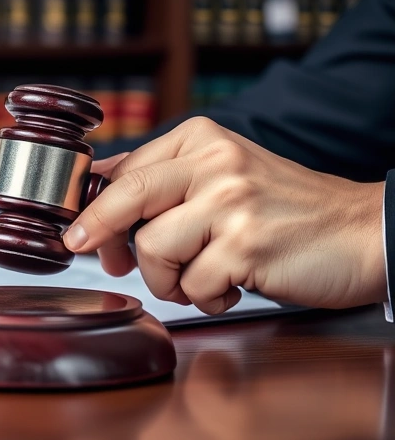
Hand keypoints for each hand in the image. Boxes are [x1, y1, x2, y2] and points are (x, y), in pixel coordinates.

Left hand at [63, 117, 385, 313]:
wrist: (364, 232)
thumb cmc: (287, 211)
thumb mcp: (224, 176)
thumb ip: (165, 179)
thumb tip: (97, 185)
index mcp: (202, 141)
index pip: (127, 170)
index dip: (93, 207)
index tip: (75, 232)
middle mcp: (215, 163)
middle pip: (128, 197)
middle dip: (96, 232)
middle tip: (88, 254)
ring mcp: (231, 203)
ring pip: (153, 249)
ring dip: (168, 280)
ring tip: (199, 281)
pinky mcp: (247, 246)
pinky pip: (192, 285)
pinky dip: (205, 298)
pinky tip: (230, 289)